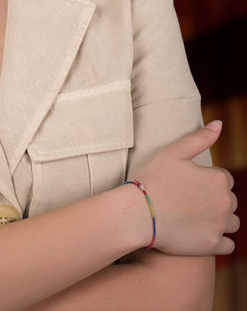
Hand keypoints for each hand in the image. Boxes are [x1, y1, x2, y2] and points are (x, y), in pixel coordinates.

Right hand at [134, 120, 238, 255]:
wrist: (138, 213)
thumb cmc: (152, 179)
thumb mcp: (172, 152)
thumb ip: (199, 138)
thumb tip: (220, 124)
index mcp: (218, 178)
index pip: (223, 178)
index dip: (204, 180)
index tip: (186, 183)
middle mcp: (225, 202)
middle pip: (228, 200)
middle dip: (213, 200)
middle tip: (186, 200)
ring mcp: (220, 225)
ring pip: (231, 222)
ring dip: (218, 220)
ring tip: (193, 216)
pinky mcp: (213, 245)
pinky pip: (227, 244)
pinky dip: (217, 240)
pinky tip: (199, 233)